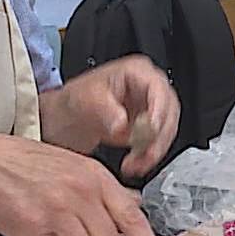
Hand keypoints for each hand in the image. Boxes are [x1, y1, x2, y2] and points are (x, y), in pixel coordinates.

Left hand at [40, 57, 179, 180]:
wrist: (66, 118)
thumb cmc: (74, 102)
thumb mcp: (85, 100)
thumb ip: (105, 110)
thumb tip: (122, 124)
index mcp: (136, 71)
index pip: (159, 89)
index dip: (159, 110)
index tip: (150, 130)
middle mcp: (148, 87)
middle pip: (168, 111)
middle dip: (158, 136)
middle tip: (145, 153)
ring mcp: (150, 107)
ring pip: (166, 129)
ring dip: (154, 150)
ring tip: (136, 164)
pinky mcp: (148, 126)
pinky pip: (158, 142)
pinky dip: (149, 155)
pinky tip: (135, 164)